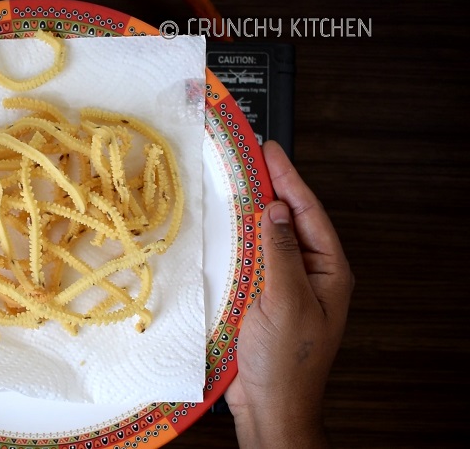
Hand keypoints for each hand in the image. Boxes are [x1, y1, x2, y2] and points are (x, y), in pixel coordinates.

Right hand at [224, 141, 353, 447]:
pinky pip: (254, 258)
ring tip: (241, 181)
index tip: (271, 151)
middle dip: (274, 187)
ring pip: (271, 237)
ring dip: (255, 211)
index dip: (289, 179)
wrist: (270, 404)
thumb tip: (276, 210)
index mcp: (327, 271)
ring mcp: (286, 285)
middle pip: (291, 219)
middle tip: (254, 157)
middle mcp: (310, 273)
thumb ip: (281, 253)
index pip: (309, 213)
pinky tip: (229, 226)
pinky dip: (242, 238)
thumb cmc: (286, 361)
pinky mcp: (263, 297)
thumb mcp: (287, 301)